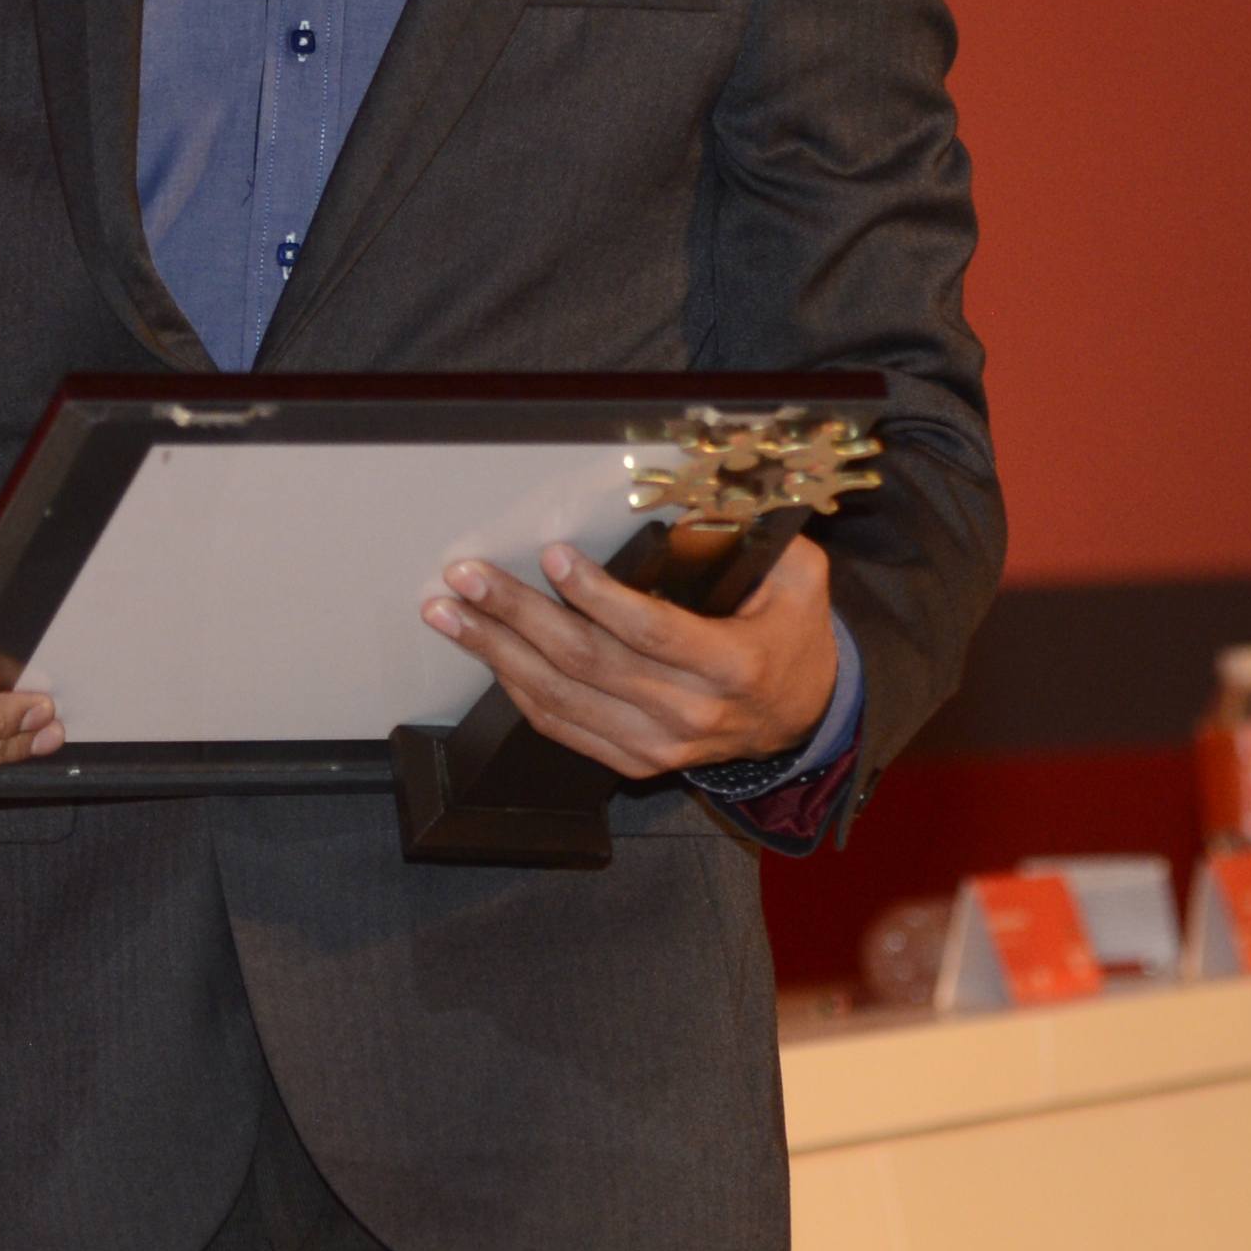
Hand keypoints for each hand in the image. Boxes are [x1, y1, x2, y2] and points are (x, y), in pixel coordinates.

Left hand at [424, 532, 838, 777]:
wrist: (801, 720)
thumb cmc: (789, 636)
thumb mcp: (797, 578)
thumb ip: (757, 534)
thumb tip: (705, 488)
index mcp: (732, 665)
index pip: (652, 631)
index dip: (598, 595)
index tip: (553, 557)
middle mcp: (691, 713)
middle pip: (588, 662)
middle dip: (517, 614)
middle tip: (467, 576)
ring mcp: (658, 745)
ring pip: (560, 697)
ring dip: (495, 652)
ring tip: (449, 612)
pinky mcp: (633, 761)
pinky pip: (560, 726)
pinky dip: (515, 687)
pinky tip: (485, 651)